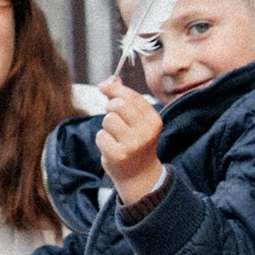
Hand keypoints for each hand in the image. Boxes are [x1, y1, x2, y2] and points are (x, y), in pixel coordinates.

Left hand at [97, 78, 167, 209]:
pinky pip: (101, 136)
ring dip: (106, 126)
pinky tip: (112, 147)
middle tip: (113, 117)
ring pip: (108, 120)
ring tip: (115, 136)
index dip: (114, 89)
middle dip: (110, 107)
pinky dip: (102, 140)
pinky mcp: (118, 155)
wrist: (138, 174)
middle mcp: (146, 132)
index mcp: (154, 120)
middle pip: (118, 105)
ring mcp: (133, 145)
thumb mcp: (137, 120)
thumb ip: (124, 98)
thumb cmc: (135, 141)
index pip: (131, 96)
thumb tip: (109, 80)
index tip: (104, 87)